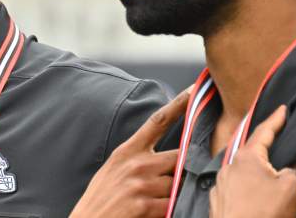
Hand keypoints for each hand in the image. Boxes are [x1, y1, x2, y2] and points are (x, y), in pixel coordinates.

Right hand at [70, 89, 190, 217]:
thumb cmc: (101, 198)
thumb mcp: (114, 168)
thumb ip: (138, 158)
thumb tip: (165, 157)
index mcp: (128, 151)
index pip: (157, 121)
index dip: (178, 104)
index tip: (193, 91)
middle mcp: (136, 164)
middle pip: (179, 155)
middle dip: (186, 165)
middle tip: (187, 172)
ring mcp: (142, 184)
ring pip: (179, 182)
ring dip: (178, 191)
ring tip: (161, 197)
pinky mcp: (145, 205)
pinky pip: (173, 204)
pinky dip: (172, 208)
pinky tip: (158, 210)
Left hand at [209, 105, 295, 217]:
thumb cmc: (264, 215)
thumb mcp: (291, 188)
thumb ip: (294, 170)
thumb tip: (293, 165)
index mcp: (246, 157)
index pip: (264, 131)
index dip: (276, 119)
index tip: (283, 109)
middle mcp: (229, 167)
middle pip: (252, 152)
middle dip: (266, 149)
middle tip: (278, 143)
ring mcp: (220, 186)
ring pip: (242, 172)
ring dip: (256, 173)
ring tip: (271, 180)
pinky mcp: (217, 203)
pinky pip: (235, 189)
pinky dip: (247, 190)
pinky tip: (256, 199)